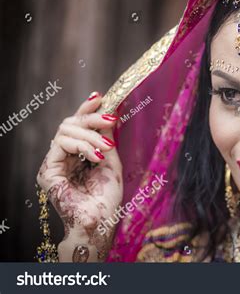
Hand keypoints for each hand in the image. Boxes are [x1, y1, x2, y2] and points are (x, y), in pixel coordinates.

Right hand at [36, 92, 122, 261]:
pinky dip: (81, 145)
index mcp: (78, 154)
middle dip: (91, 118)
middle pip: (70, 124)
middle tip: (111, 118)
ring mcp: (54, 163)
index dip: (86, 109)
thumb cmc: (108, 196)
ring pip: (65, 131)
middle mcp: (64, 157)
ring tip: (106, 148)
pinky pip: (60, 144)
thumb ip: (107, 137)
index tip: (99, 97)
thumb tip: (110, 112)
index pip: (78, 126)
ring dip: (90, 135)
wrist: (102, 221)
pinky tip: (96, 156)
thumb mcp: (112, 159)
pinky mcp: (47, 171)